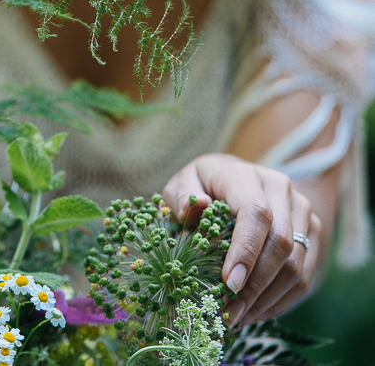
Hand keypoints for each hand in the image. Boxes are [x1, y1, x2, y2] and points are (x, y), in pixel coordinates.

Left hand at [162, 153, 321, 325]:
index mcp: (247, 176)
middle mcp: (281, 190)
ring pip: (296, 265)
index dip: (246, 251)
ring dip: (267, 299)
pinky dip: (280, 301)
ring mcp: (302, 212)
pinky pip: (305, 277)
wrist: (240, 179)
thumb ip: (182, 195)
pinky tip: (254, 312)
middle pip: (281, 243)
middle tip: (228, 313)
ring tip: (238, 318)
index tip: (229, 284)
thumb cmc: (205, 186)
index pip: (256, 213)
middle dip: (255, 285)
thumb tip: (196, 207)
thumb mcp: (184, 184)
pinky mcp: (312, 234)